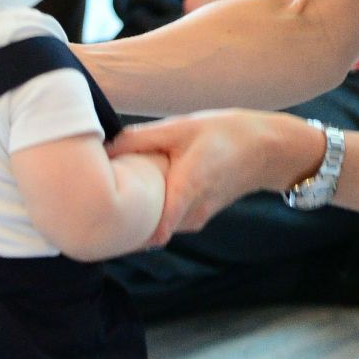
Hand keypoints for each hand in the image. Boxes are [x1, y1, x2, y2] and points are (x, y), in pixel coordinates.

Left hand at [108, 109, 318, 244]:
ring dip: (137, 218)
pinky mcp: (197, 218)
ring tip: (113, 200)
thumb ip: (139, 138)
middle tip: (93, 208)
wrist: (265, 149)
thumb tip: (102, 149)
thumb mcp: (180, 127)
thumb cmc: (224, 134)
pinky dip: (152, 214)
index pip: (153, 230)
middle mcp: (191, 213)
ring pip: (156, 228)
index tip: (99, 222)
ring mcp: (195, 220)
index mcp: (186, 189)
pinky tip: (139, 196)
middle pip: (146, 231)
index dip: (124, 231)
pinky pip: (167, 223)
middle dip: (122, 223)